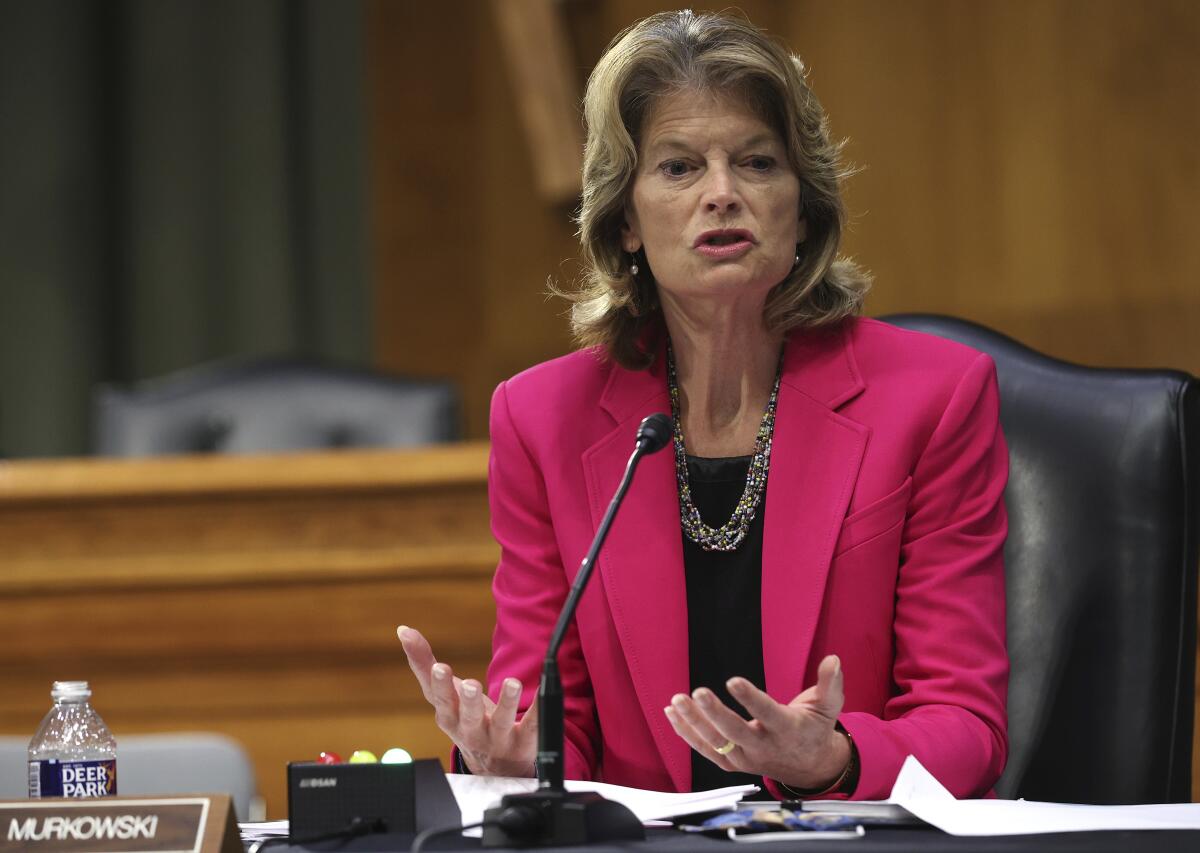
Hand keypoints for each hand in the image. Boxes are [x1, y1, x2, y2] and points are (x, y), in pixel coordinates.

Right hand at [397, 625, 536, 776]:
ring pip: (502, 721)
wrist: (492, 763)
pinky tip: (542, 693)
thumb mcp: (442, 695)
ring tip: (512, 683)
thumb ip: (422, 663)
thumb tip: (403, 630)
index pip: (441, 700)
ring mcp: (497, 738)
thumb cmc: (463, 718)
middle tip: (471, 684)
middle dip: (469, 701)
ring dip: (506, 703)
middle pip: (469, 716)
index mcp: (449, 716)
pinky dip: (537, 710)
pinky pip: (531, 725)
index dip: (440, 685)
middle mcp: (471, 730)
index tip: (440, 667)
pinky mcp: (523, 741)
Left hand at [664, 654, 849, 789]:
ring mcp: (745, 758)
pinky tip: (672, 713)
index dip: (750, 699)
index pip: (767, 714)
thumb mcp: (829, 707)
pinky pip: (705, 750)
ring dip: (694, 722)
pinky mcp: (732, 762)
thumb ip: (831, 684)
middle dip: (714, 713)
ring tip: (677, 700)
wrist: (809, 768)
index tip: (733, 681)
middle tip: (697, 692)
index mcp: (787, 730)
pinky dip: (687, 733)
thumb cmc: (815, 729)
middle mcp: (764, 747)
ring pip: (715, 743)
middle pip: (734, 732)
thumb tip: (833, 659)